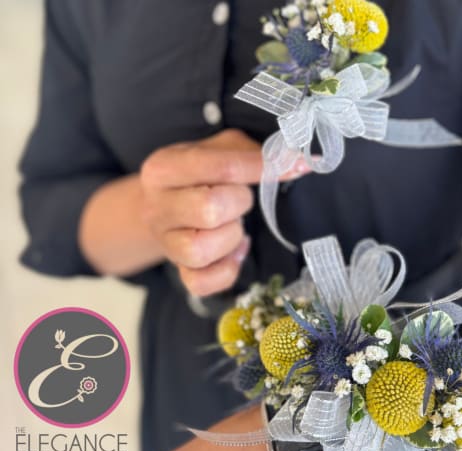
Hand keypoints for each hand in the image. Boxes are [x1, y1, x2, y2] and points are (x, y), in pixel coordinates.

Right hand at [140, 129, 309, 295]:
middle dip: (239, 204)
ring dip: (231, 238)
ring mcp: (166, 244)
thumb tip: (291, 160)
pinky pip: (202, 284)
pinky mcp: (179, 272)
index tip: (297, 166)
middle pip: (209, 209)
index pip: (221, 167)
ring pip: (201, 250)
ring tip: (234, 225)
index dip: (263, 168)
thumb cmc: (200, 176)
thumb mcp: (218, 149)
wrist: (163, 208)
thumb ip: (248, 151)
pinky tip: (235, 252)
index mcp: (163, 168)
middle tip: (241, 199)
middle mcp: (157, 207)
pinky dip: (227, 270)